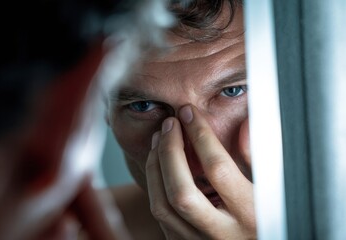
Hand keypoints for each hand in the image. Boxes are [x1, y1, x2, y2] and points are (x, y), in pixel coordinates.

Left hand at [146, 105, 255, 238]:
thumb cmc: (267, 216)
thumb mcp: (274, 188)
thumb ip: (260, 159)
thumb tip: (245, 125)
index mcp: (251, 216)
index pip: (218, 169)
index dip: (200, 135)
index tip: (189, 113)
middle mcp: (222, 234)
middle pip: (181, 192)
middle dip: (170, 151)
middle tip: (169, 123)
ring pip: (162, 207)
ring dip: (155, 167)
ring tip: (158, 138)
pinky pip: (160, 216)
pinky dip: (154, 184)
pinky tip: (158, 163)